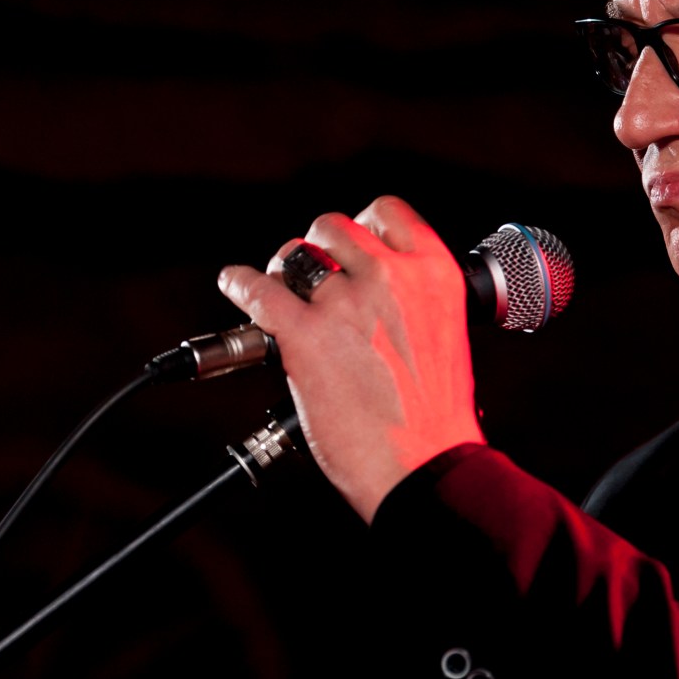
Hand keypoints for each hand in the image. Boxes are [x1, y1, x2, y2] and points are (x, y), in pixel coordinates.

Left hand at [217, 196, 484, 521]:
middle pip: (333, 227)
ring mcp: (346, 303)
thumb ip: (412, 301)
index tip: (351, 246)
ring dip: (284, 271)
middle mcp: (391, 277)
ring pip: (296, 254)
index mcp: (434, 273)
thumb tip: (372, 291)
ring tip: (282, 293)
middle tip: (313, 280)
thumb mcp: (443, 333)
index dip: (362, 226)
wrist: (425, 465)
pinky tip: (236, 286)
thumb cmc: (436, 416)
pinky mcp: (305, 335)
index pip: (387, 212)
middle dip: (318, 250)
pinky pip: (258, 290)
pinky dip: (240, 285)